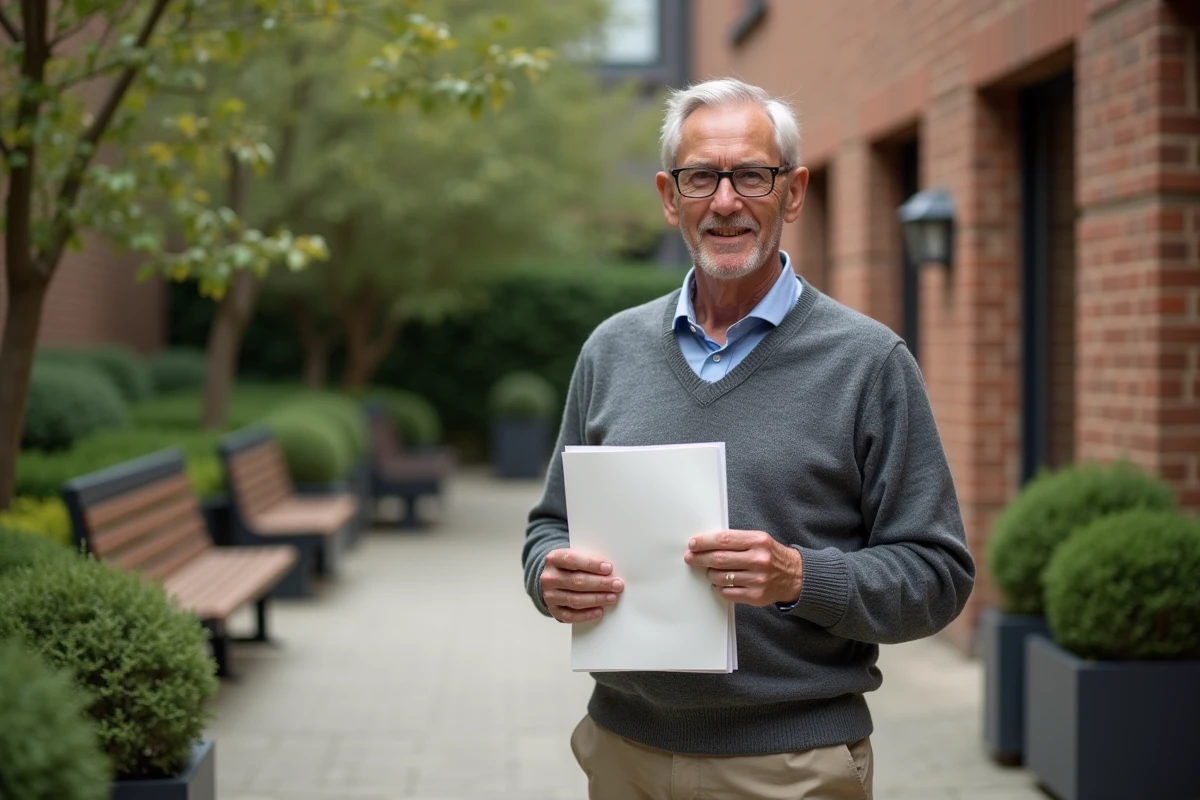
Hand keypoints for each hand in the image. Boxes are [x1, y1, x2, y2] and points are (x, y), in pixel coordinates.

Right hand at [540, 549, 623, 622]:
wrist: (552, 580)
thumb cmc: (569, 567)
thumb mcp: (575, 557)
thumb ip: (588, 561)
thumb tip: (610, 571)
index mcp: (554, 559)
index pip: (572, 560)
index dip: (591, 564)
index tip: (608, 568)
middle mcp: (549, 578)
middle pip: (576, 581)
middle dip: (600, 584)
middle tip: (617, 585)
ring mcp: (550, 596)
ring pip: (575, 599)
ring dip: (596, 599)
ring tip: (612, 597)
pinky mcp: (554, 610)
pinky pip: (571, 615)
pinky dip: (587, 614)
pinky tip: (600, 611)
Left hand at [684, 530, 803, 606]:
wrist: (795, 576)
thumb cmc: (771, 556)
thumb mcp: (759, 540)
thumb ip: (736, 540)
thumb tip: (705, 544)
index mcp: (758, 541)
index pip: (724, 540)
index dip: (704, 542)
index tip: (693, 544)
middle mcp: (758, 560)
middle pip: (719, 559)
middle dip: (700, 558)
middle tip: (690, 558)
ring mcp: (757, 579)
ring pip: (721, 577)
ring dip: (710, 574)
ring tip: (711, 571)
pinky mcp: (756, 596)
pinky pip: (727, 592)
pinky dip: (718, 588)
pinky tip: (720, 583)